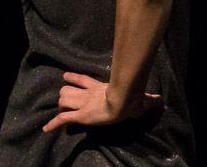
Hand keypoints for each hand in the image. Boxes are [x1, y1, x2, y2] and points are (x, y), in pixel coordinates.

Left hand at [42, 71, 161, 131]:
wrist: (122, 102)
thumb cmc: (131, 99)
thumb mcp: (141, 100)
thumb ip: (150, 100)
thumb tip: (161, 100)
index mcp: (99, 88)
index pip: (83, 80)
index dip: (73, 78)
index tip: (65, 76)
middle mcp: (87, 94)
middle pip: (68, 90)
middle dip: (65, 95)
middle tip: (65, 100)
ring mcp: (82, 105)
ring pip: (63, 100)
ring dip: (61, 105)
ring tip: (60, 110)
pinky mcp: (79, 116)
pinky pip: (62, 119)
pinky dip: (53, 124)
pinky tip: (46, 129)